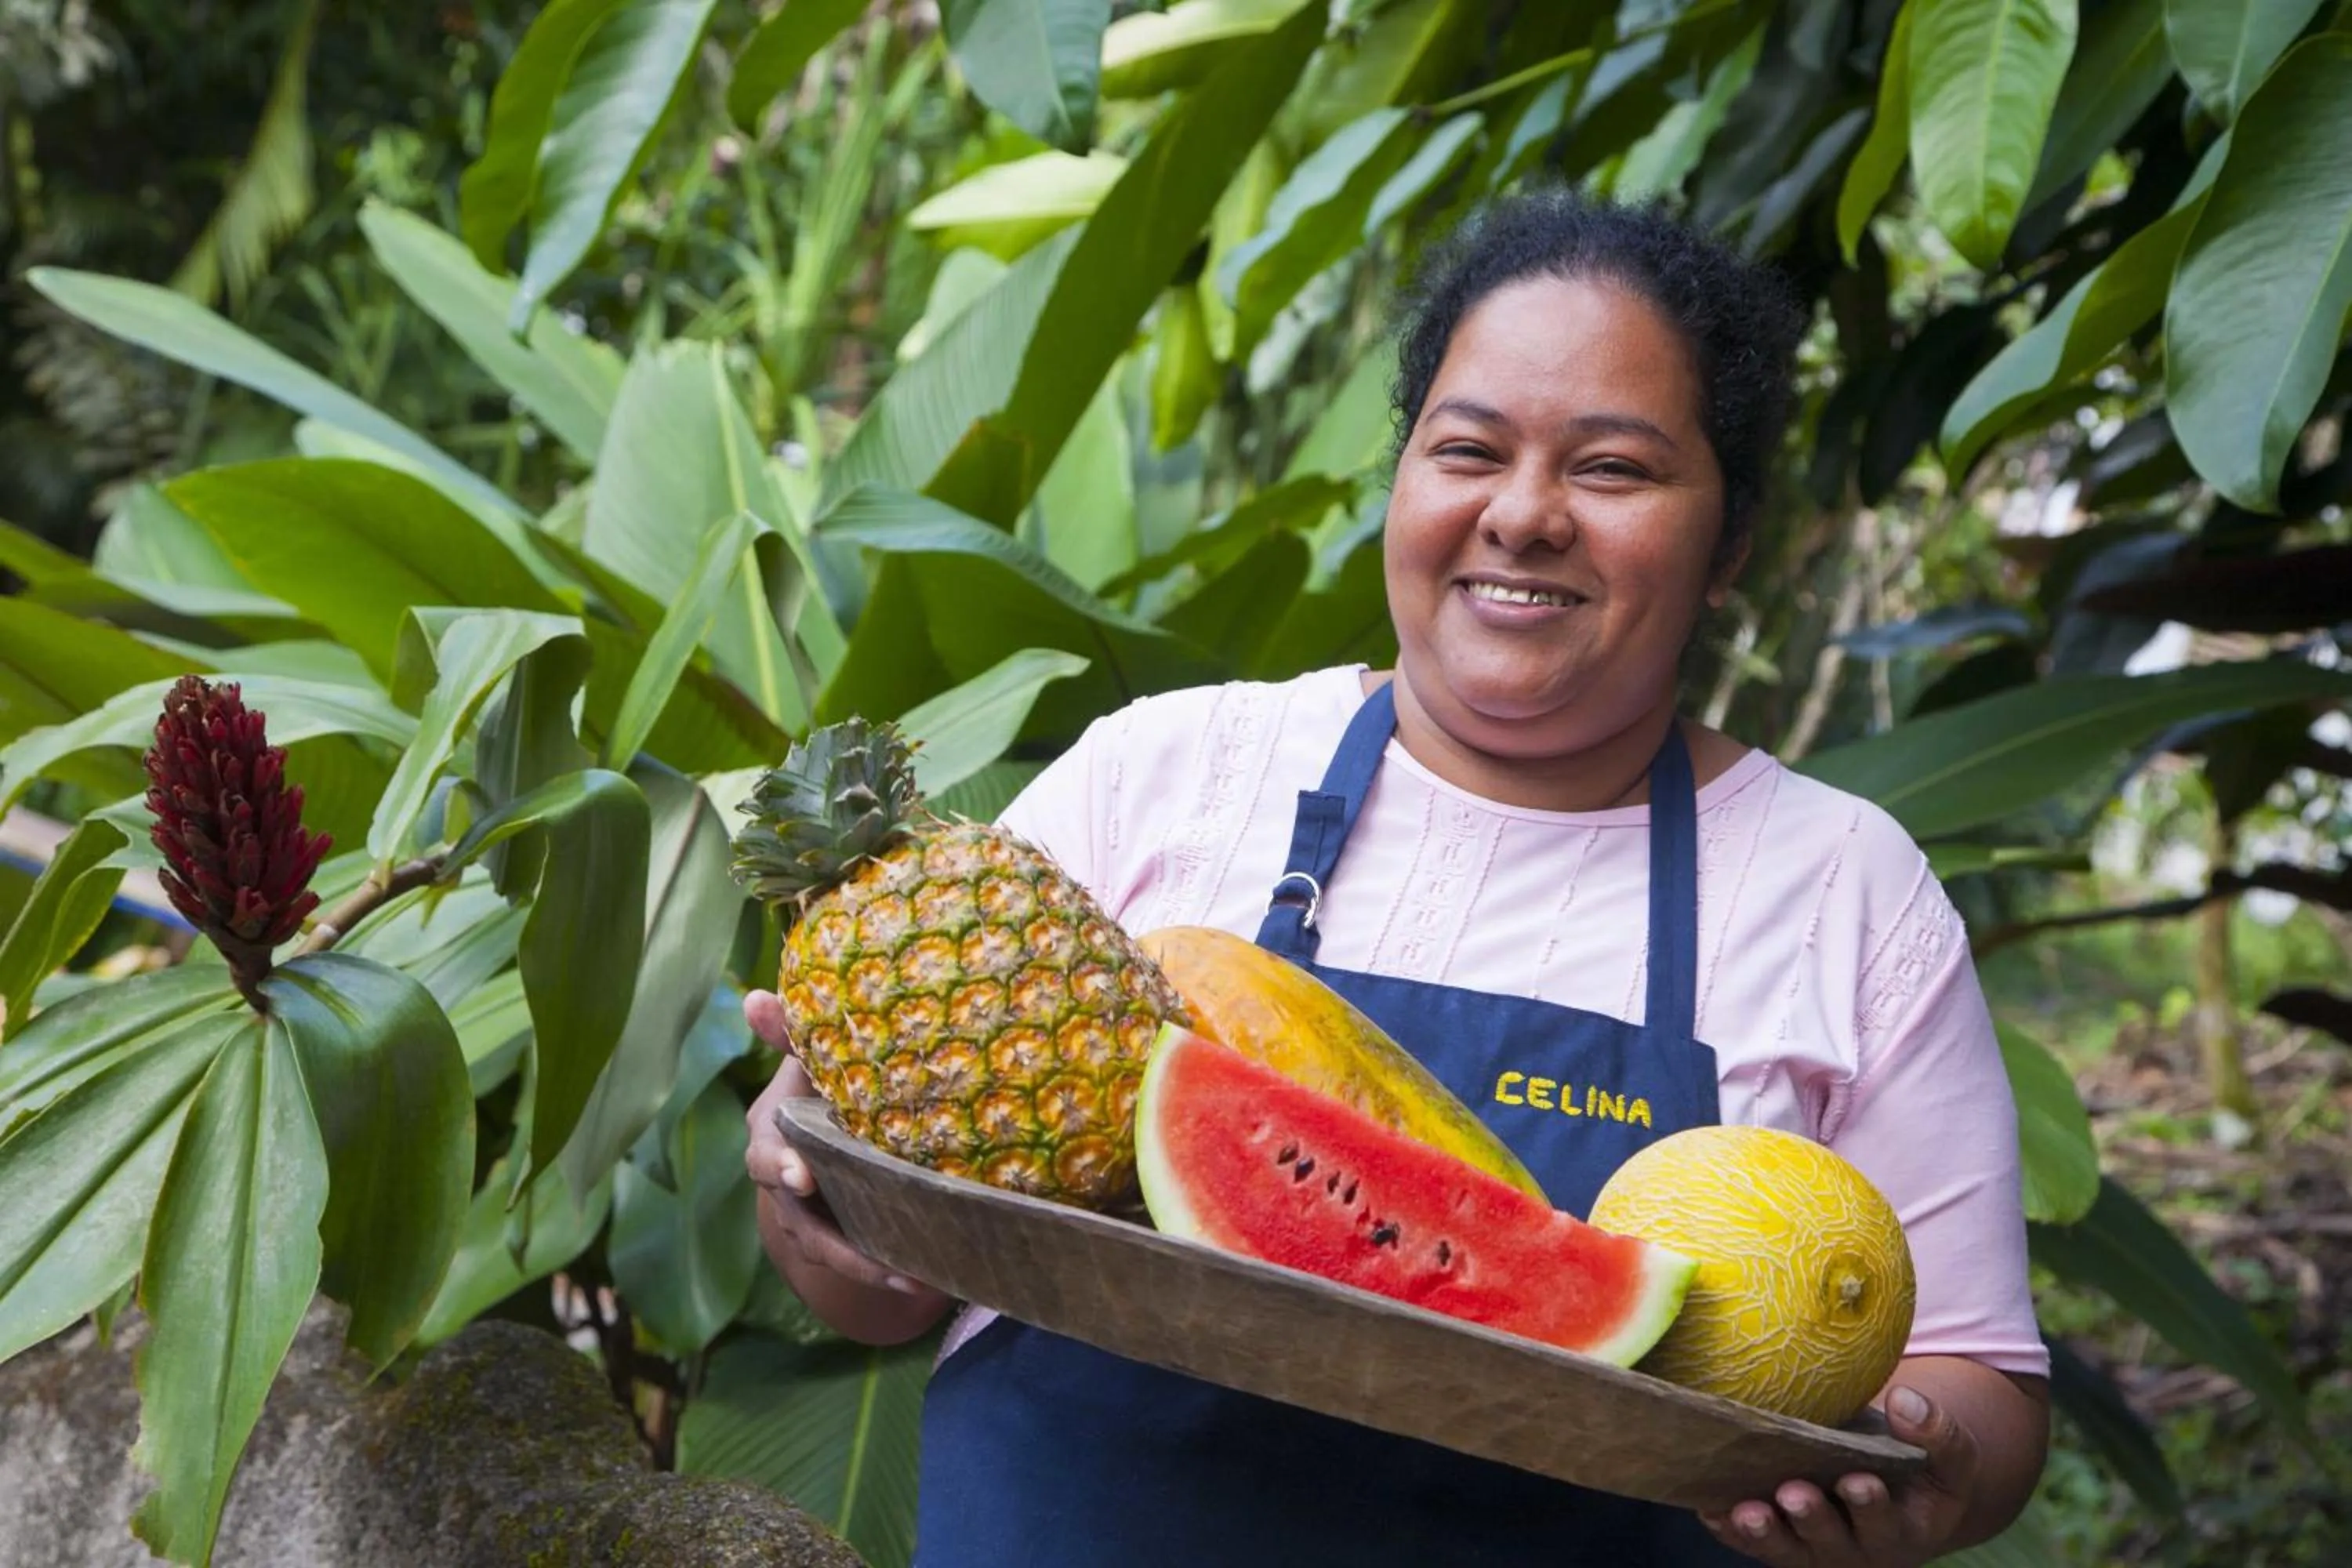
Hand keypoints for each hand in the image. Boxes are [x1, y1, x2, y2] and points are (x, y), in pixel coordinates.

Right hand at [742, 989, 934, 1298]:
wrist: (819, 1129)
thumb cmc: (817, 1082)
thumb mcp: (808, 1057)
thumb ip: (790, 1033)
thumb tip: (754, 997)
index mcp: (772, 1134)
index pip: (766, 1154)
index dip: (780, 1166)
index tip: (803, 1176)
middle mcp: (785, 1183)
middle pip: (798, 1219)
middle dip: (834, 1241)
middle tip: (876, 1259)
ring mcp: (807, 1218)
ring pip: (828, 1251)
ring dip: (868, 1267)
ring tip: (915, 1277)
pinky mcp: (835, 1239)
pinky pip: (854, 1262)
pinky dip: (885, 1271)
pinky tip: (928, 1279)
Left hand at [1698, 1386, 1977, 1567]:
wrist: (1900, 1496)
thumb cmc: (1923, 1471)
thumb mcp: (1948, 1456)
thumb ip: (1937, 1431)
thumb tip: (1904, 1398)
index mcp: (1902, 1530)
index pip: (1886, 1523)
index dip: (1870, 1506)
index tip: (1858, 1480)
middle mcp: (1856, 1549)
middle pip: (1830, 1542)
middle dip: (1812, 1519)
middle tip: (1794, 1493)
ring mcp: (1813, 1550)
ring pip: (1786, 1549)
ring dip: (1765, 1532)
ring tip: (1747, 1511)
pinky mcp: (1781, 1543)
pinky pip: (1750, 1543)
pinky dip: (1730, 1529)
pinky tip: (1711, 1508)